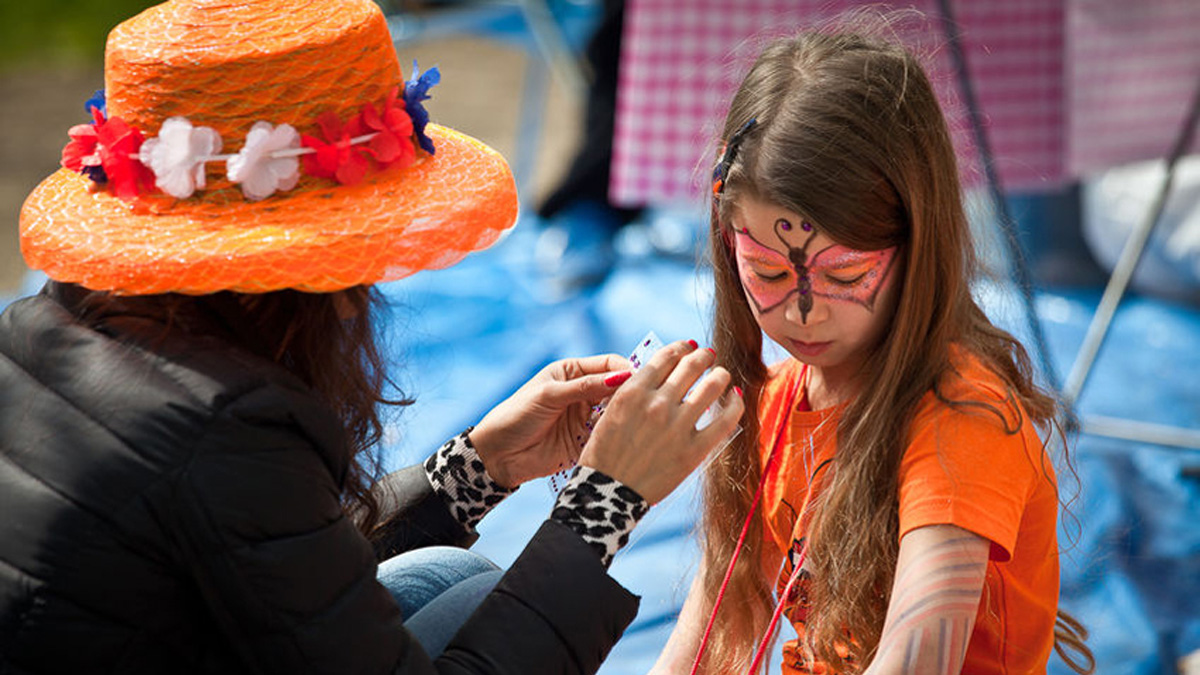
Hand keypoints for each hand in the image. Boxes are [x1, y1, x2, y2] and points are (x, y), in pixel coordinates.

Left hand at [469, 354, 631, 487]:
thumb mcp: (549, 395)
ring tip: (636, 421)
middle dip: (631, 394)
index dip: (627, 370)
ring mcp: (586, 417)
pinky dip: (618, 436)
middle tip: (642, 403)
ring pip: (617, 413)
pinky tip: (626, 438)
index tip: (640, 381)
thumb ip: (585, 387)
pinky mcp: (587, 441)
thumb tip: (622, 376)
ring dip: (627, 416)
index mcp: (573, 372)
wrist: (498, 455)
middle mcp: (583, 392)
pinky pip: (609, 436)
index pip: (610, 364)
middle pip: (618, 388)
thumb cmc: (516, 416)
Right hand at [579, 340, 743, 504]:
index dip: (681, 348)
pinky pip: (725, 419)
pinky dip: (735, 403)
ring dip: (720, 375)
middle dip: (704, 357)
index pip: (666, 357)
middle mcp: (657, 403)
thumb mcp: (609, 413)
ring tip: (721, 376)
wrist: (607, 495)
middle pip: (692, 365)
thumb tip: (660, 375)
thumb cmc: (604, 455)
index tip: (688, 348)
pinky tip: (735, 398)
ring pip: (713, 384)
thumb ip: (634, 392)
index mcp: (633, 392)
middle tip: (709, 357)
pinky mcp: (694, 450)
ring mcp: (677, 426)